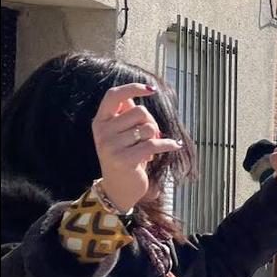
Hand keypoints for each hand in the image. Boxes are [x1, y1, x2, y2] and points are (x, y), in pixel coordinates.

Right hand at [92, 84, 183, 212]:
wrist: (118, 188)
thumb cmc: (125, 156)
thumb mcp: (121, 133)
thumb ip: (127, 114)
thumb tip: (140, 92)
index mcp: (100, 120)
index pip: (114, 95)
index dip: (133, 88)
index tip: (152, 91)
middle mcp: (102, 131)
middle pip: (140, 112)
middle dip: (151, 122)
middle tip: (150, 136)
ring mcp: (111, 146)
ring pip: (148, 128)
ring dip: (156, 137)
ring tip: (148, 148)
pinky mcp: (124, 160)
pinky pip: (154, 144)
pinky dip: (169, 145)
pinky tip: (176, 145)